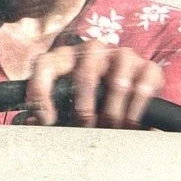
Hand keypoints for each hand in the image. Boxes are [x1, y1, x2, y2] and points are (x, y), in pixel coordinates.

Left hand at [26, 40, 164, 128]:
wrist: (129, 90)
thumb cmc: (85, 98)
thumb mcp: (63, 100)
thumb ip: (44, 110)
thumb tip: (31, 123)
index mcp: (64, 56)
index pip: (45, 64)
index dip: (41, 91)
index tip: (47, 120)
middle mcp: (92, 49)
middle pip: (85, 75)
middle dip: (84, 109)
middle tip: (85, 129)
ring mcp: (122, 55)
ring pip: (117, 83)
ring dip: (112, 113)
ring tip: (110, 131)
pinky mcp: (148, 66)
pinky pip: (143, 87)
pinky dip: (135, 111)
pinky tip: (130, 125)